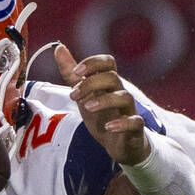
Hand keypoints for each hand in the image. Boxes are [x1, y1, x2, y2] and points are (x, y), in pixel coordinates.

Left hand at [54, 43, 149, 165]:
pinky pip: (135, 122)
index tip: (76, 72)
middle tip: (73, 95)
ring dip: (104, 100)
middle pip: (113, 77)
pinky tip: (108, 127)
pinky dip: (122, 124)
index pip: (108, 62)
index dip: (92, 62)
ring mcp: (129, 110)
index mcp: (109, 84)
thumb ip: (72, 74)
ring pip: (125, 96)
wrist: (120, 146)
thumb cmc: (103, 117)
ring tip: (87, 107)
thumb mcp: (84, 95)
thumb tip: (59, 48)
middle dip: (91, 83)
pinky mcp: (135, 129)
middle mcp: (120, 93)